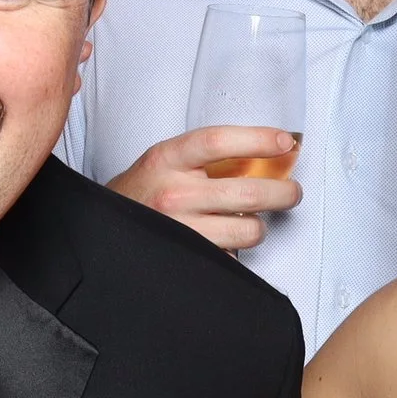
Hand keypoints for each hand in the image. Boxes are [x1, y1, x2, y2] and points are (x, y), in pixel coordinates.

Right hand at [108, 126, 301, 250]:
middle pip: (247, 191)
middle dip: (284, 193)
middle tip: (291, 191)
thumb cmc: (141, 192)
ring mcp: (181, 229)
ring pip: (249, 230)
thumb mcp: (166, 161)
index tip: (284, 141)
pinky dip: (237, 250)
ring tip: (253, 220)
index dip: (258, 139)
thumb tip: (267, 153)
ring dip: (260, 226)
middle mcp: (173, 194)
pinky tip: (227, 240)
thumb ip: (206, 155)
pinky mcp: (189, 258)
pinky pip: (233, 256)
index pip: (218, 141)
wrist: (105, 229)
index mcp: (167, 159)